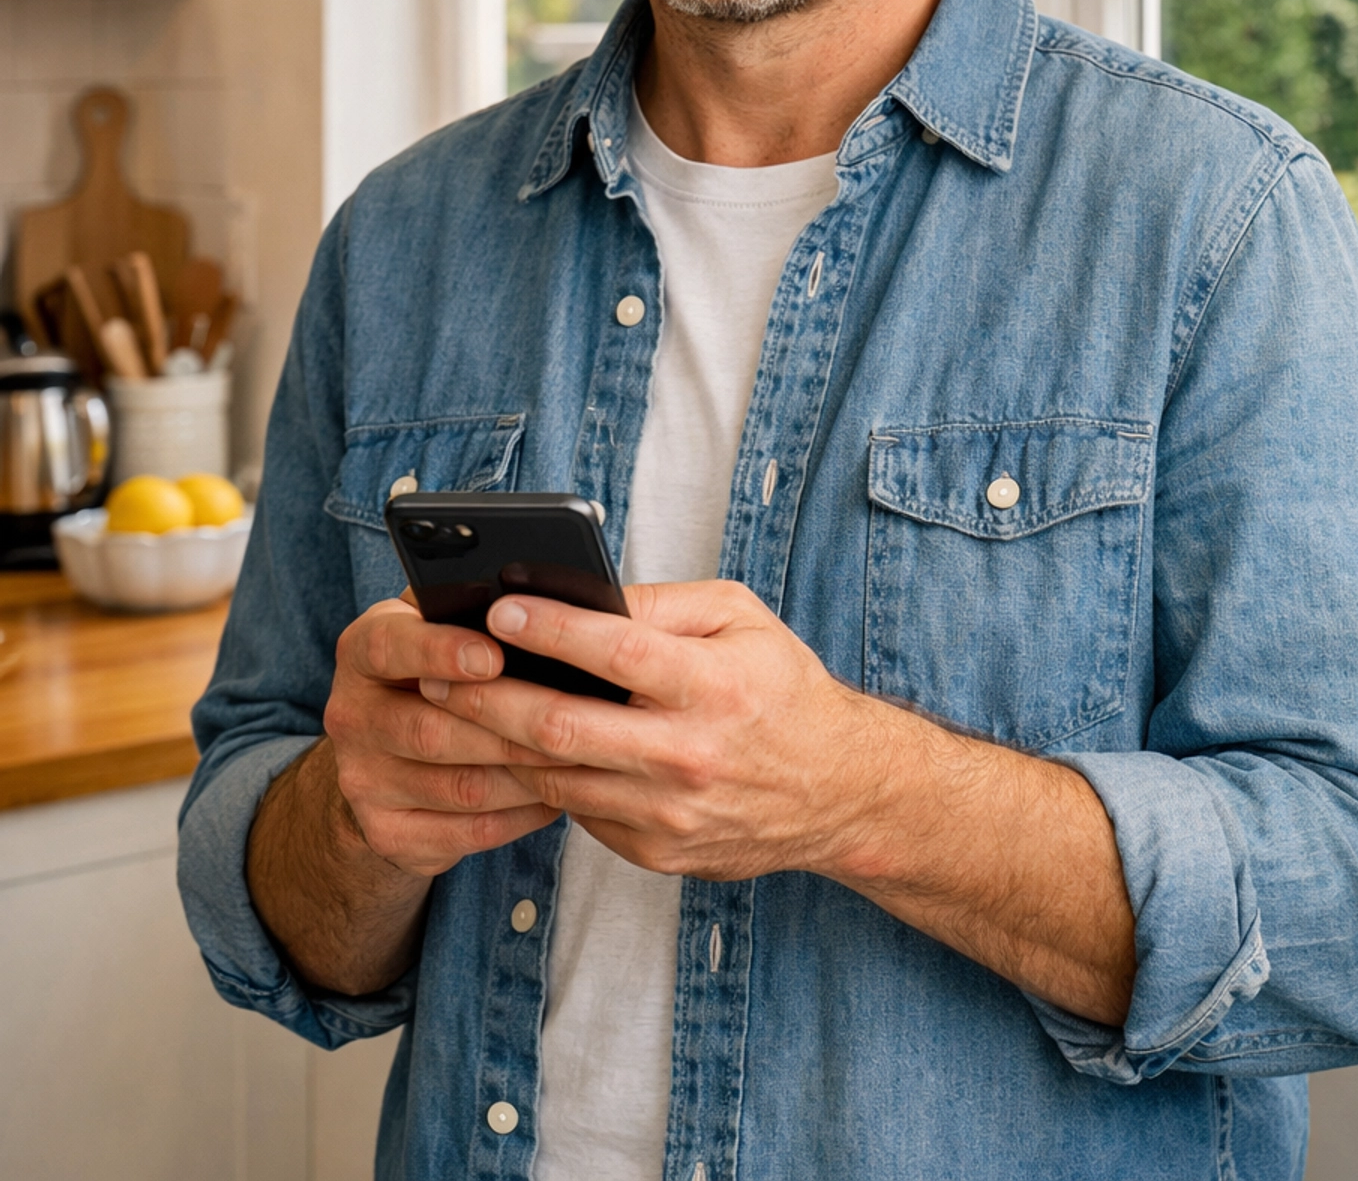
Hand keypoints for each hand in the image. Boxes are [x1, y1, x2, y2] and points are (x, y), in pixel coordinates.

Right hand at [323, 594, 559, 877]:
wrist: (385, 757)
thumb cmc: (434, 671)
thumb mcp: (436, 627)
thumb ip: (469, 611)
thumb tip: (539, 604)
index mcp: (362, 650)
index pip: (390, 647)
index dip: (441, 651)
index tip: (494, 656)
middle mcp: (351, 716)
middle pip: (431, 730)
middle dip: (509, 727)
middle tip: (570, 720)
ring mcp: (362, 781)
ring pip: (459, 786)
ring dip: (524, 775)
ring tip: (576, 758)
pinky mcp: (387, 833)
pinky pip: (466, 832)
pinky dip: (519, 816)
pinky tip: (554, 796)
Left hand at [423, 578, 1136, 1023]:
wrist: (837, 793)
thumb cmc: (781, 687)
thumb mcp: (741, 619)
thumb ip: (665, 604)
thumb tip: (584, 593)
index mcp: (712, 685)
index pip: (614, 653)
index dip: (549, 629)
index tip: (495, 607)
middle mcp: (687, 754)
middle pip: (559, 728)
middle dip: (484, 697)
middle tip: (431, 668)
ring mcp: (667, 813)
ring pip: (552, 777)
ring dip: (489, 744)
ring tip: (441, 708)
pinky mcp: (654, 851)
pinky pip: (576, 811)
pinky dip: (532, 779)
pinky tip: (498, 750)